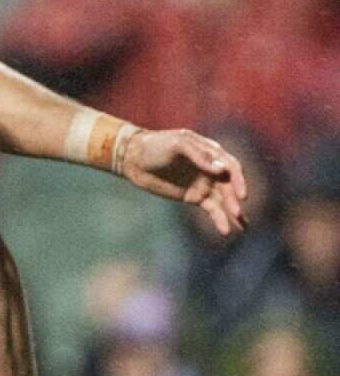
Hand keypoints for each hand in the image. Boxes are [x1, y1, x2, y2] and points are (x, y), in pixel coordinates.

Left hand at [120, 129, 247, 235]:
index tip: (241, 195)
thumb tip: (221, 169)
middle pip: (229, 185)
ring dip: (233, 212)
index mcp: (210, 151)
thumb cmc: (155, 146)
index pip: (230, 166)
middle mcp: (210, 168)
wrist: (133, 159)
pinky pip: (212, 209)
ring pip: (224, 199)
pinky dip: (220, 219)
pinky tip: (226, 230)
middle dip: (234, 199)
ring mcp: (203, 183)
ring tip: (243, 227)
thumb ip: (199, 155)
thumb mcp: (177, 144)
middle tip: (236, 212)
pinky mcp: (194, 197)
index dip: (238, 180)